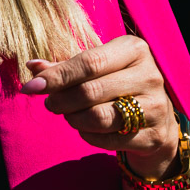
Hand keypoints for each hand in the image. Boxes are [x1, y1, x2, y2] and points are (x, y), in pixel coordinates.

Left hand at [20, 35, 181, 176]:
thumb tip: (33, 66)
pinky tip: (86, 128)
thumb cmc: (117, 84)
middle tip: (49, 104)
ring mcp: (156, 107)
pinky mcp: (155, 135)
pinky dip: (89, 135)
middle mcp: (150, 75)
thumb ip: (65, 67)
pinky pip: (110, 140)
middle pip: (91, 91)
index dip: (57, 76)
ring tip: (68, 115)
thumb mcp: (96, 68)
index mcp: (134, 49)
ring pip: (100, 117)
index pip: (89, 62)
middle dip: (61, 100)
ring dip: (74, 118)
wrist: (156, 119)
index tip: (32, 87)